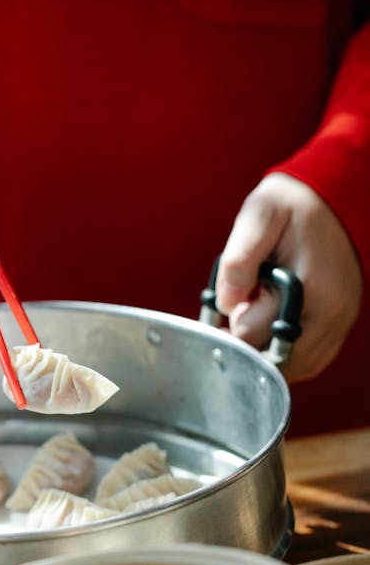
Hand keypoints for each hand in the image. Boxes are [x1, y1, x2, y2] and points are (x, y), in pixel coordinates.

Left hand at [215, 173, 362, 380]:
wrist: (336, 197)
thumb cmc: (294, 205)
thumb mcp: (260, 216)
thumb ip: (239, 259)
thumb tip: (224, 304)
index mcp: (311, 287)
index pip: (255, 335)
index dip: (229, 325)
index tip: (224, 306)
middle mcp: (331, 313)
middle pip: (276, 361)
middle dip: (249, 343)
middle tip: (239, 310)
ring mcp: (340, 322)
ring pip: (295, 368)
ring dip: (267, 354)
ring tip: (254, 317)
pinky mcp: (340, 325)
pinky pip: (311, 360)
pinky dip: (286, 356)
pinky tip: (270, 333)